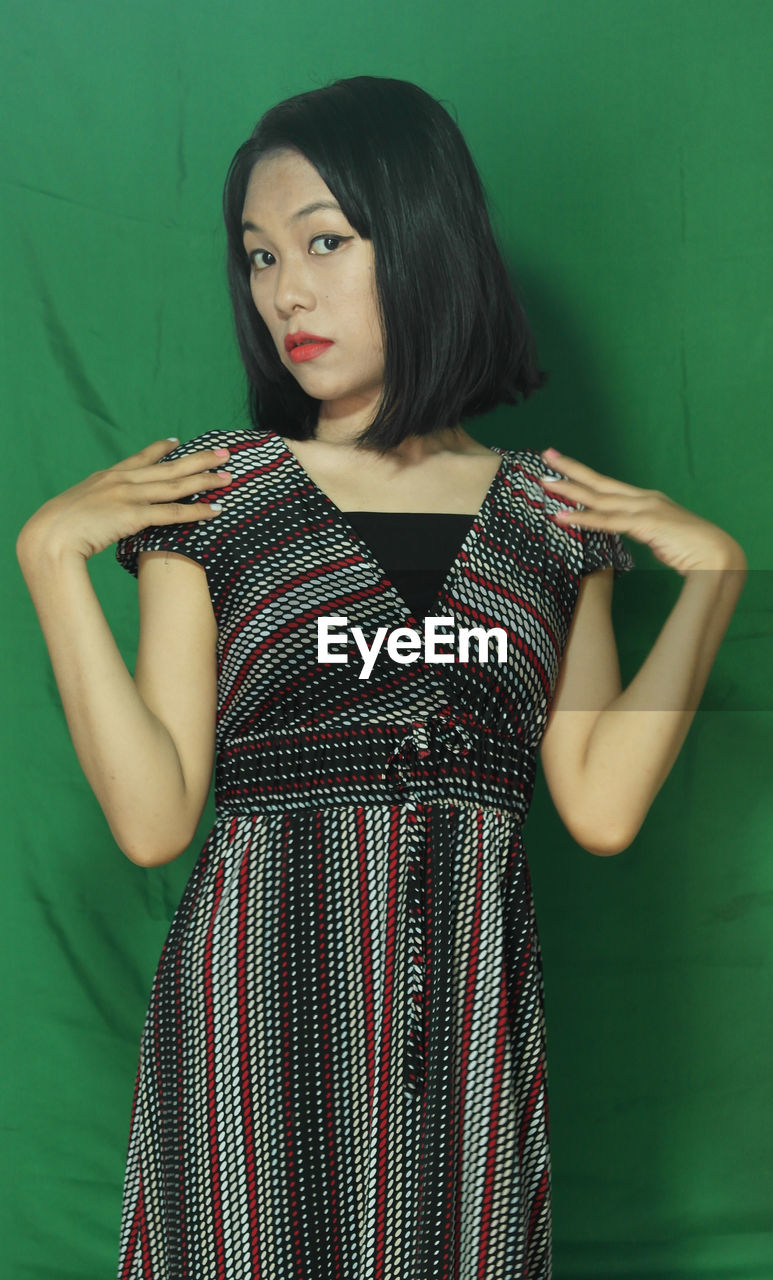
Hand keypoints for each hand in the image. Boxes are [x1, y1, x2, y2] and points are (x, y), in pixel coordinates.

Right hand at [16, 438, 230, 563]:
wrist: (50, 535)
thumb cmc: (60, 528)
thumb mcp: (80, 507)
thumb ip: (97, 504)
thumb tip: (104, 512)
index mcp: (108, 476)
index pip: (140, 458)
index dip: (161, 448)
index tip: (178, 441)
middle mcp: (122, 480)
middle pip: (169, 466)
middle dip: (200, 459)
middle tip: (225, 453)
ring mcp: (129, 496)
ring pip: (177, 485)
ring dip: (206, 481)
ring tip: (229, 477)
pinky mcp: (133, 515)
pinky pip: (173, 513)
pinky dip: (197, 511)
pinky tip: (216, 509)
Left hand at [537, 448, 746, 575]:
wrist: (718, 558)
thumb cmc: (691, 551)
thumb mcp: (659, 537)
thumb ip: (641, 531)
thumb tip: (625, 533)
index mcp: (646, 500)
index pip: (608, 485)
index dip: (584, 475)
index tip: (562, 463)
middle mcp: (643, 499)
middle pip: (599, 482)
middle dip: (571, 469)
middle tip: (546, 455)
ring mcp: (644, 509)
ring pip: (599, 498)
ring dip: (570, 490)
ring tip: (545, 483)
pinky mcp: (645, 524)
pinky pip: (607, 521)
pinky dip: (583, 518)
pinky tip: (561, 516)